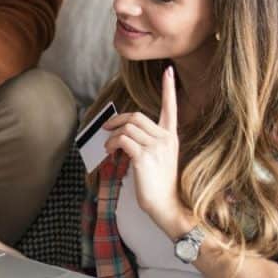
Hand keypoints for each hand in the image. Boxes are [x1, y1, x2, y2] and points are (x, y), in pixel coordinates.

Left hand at [103, 65, 185, 233]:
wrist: (166, 205)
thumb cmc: (159, 184)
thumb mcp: (159, 158)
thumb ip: (148, 141)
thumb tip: (124, 132)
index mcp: (171, 136)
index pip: (171, 107)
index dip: (168, 89)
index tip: (169, 72)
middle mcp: (165, 139)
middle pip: (136, 116)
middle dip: (117, 120)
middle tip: (106, 128)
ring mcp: (156, 147)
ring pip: (128, 127)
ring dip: (112, 135)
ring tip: (109, 147)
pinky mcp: (145, 157)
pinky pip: (122, 139)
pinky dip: (112, 143)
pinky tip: (110, 152)